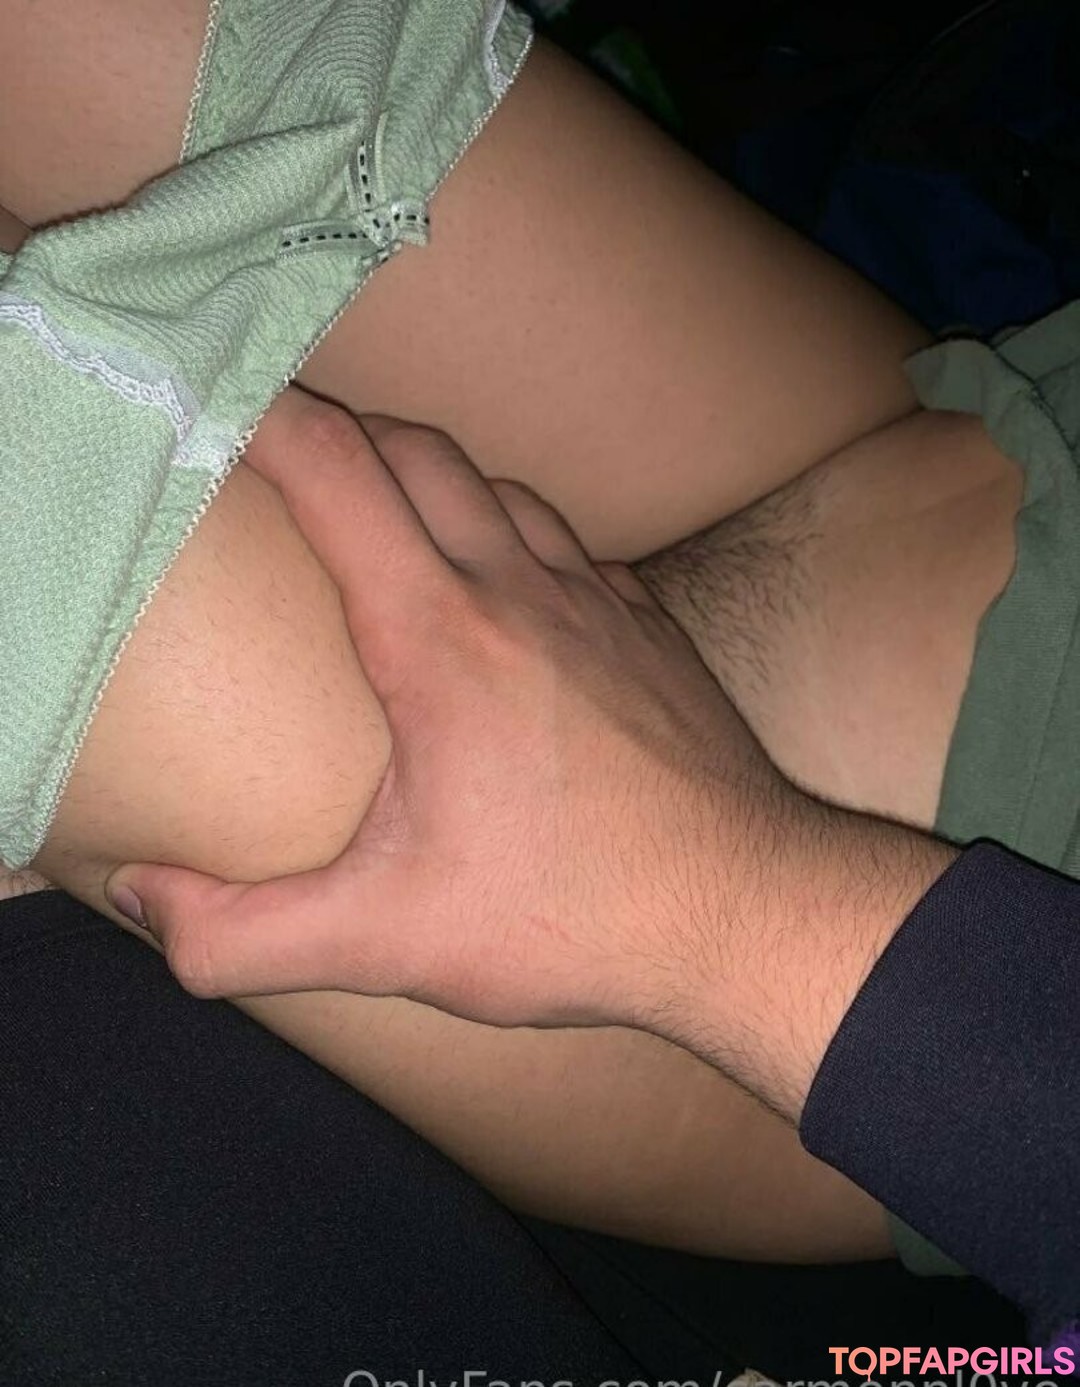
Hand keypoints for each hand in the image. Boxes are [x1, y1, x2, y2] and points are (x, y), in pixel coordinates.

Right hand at [107, 391, 953, 1115]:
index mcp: (441, 637)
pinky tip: (507, 583)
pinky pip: (568, 541)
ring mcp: (598, 600)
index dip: (265, 420)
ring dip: (429, 476)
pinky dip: (514, 530)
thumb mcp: (390, 942)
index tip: (216, 408)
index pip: (334, 473)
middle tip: (286, 457)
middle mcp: (520, 589)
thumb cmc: (575, 919)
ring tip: (386, 510)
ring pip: (498, 485)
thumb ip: (244, 932)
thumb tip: (140, 900)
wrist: (749, 912)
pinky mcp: (648, 627)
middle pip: (414, 451)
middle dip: (340, 432)